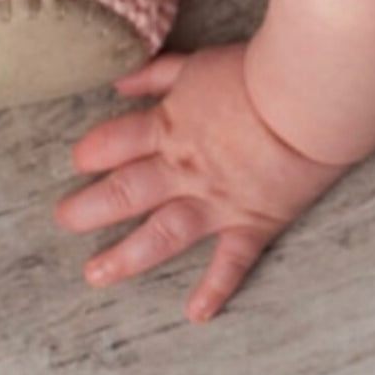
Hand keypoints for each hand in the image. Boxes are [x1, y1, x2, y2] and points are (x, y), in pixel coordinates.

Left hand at [54, 45, 350, 322]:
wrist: (309, 98)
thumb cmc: (260, 73)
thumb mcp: (200, 62)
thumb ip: (158, 75)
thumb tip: (118, 83)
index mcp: (169, 126)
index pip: (111, 144)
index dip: (90, 153)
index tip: (80, 160)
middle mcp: (183, 170)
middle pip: (122, 193)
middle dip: (87, 210)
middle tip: (65, 220)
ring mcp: (216, 201)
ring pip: (160, 235)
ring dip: (125, 258)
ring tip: (95, 275)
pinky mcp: (254, 221)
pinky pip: (231, 261)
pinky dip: (216, 288)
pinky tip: (196, 312)